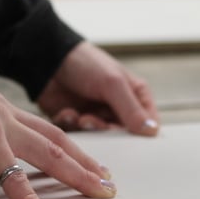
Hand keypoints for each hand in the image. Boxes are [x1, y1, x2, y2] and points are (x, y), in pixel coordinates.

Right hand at [0, 67, 115, 198]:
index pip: (34, 136)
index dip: (58, 152)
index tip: (78, 167)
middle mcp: (2, 115)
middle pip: (55, 142)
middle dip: (83, 164)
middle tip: (106, 183)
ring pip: (49, 152)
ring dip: (78, 173)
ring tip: (102, 192)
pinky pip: (13, 173)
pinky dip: (29, 196)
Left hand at [37, 41, 158, 135]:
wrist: (48, 59)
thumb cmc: (86, 63)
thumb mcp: (113, 83)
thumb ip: (131, 109)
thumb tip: (151, 131)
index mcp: (135, 96)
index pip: (149, 123)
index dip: (142, 134)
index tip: (130, 139)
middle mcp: (117, 108)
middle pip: (123, 135)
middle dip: (108, 132)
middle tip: (96, 123)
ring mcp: (97, 115)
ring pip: (99, 137)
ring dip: (89, 128)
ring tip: (80, 117)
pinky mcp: (76, 121)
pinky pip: (78, 135)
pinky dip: (72, 126)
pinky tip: (66, 113)